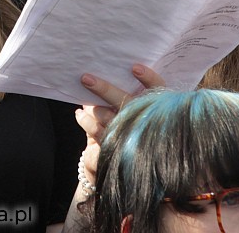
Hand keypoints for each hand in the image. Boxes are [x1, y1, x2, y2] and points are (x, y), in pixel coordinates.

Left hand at [75, 66, 165, 184]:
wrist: (136, 171)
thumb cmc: (140, 130)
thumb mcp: (143, 112)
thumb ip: (135, 97)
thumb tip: (114, 75)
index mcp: (157, 110)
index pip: (159, 91)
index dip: (149, 78)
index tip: (135, 67)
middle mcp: (145, 122)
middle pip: (125, 101)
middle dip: (103, 88)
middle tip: (85, 78)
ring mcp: (130, 135)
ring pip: (107, 115)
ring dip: (92, 105)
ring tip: (84, 98)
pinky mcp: (116, 148)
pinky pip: (96, 131)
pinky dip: (85, 120)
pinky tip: (80, 114)